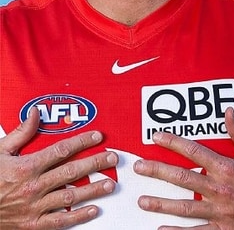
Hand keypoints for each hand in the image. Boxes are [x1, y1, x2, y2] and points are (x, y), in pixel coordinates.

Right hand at [0, 107, 116, 228]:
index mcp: (26, 167)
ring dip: (93, 190)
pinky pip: (60, 220)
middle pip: (71, 172)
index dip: (82, 142)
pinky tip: (94, 210)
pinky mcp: (33, 224)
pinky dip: (78, 216)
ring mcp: (34, 206)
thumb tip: (35, 114)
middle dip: (95, 163)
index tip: (98, 137)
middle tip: (112, 158)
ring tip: (110, 184)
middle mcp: (33, 186)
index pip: (61, 150)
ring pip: (70, 196)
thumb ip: (20, 133)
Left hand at [133, 107, 233, 228]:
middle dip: (157, 171)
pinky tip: (160, 229)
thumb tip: (229, 113)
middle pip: (181, 177)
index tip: (157, 137)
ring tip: (142, 200)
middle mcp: (219, 188)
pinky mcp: (221, 227)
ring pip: (183, 206)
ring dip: (160, 203)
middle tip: (139, 167)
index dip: (173, 143)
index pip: (194, 152)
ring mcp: (218, 210)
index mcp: (227, 168)